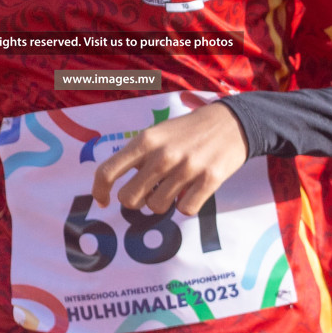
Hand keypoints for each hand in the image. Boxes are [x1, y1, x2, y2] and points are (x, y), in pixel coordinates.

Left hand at [91, 102, 249, 215]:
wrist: (232, 122)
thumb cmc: (190, 130)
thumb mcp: (158, 133)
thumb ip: (139, 156)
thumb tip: (122, 185)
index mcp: (146, 140)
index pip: (109, 170)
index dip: (100, 191)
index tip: (102, 201)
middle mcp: (162, 155)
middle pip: (129, 198)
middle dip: (136, 201)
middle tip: (148, 192)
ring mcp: (186, 168)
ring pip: (156, 207)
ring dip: (162, 203)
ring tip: (173, 188)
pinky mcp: (209, 180)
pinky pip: (185, 210)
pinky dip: (186, 205)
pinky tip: (192, 191)